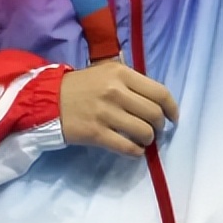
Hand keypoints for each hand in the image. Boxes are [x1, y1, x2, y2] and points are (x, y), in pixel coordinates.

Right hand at [58, 57, 178, 156]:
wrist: (49, 100)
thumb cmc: (81, 85)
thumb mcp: (105, 70)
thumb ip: (130, 79)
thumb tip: (156, 96)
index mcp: (120, 73)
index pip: (160, 92)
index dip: (172, 108)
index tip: (173, 117)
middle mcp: (115, 91)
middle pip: (154, 114)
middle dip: (160, 126)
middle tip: (155, 129)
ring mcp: (106, 113)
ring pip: (144, 132)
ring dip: (148, 139)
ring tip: (142, 138)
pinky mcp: (97, 133)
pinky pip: (128, 148)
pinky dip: (136, 151)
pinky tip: (133, 148)